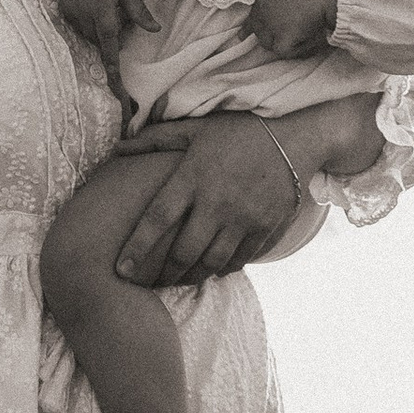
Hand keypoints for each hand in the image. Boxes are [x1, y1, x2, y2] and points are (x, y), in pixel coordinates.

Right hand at [58, 0, 158, 97]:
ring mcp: (70, 10)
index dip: (112, 66)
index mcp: (102, 9)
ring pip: (87, 33)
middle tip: (117, 12)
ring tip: (103, 3)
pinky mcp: (62, 7)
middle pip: (99, 39)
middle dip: (110, 35)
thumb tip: (155, 30)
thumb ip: (139, 12)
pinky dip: (86, 20)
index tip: (115, 86)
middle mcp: (84, 12)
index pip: (108, 44)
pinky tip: (91, 0)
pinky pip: (77, 24)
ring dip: (98, 28)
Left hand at [110, 113, 300, 286]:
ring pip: (212, 263)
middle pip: (184, 252)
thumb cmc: (239, 131)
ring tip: (178, 280)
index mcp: (194, 176)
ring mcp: (245, 218)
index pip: (158, 219)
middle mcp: (218, 201)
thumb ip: (155, 140)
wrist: (296, 137)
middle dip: (163, 274)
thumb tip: (117, 148)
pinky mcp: (267, 227)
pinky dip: (223, 270)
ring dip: (192, 276)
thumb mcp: (195, 129)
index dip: (137, 248)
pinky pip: (240, 260)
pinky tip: (212, 270)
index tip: (122, 270)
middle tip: (148, 284)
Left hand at [249, 0, 336, 59]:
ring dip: (281, 43)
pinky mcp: (283, 38)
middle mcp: (262, 14)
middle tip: (283, 36)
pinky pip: (285, 52)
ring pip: (269, 44)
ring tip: (299, 38)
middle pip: (259, 34)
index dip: (248, 29)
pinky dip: (296, 50)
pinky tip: (307, 42)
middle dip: (268, 36)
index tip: (242, 36)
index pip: (251, 19)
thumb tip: (280, 5)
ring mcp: (271, 27)